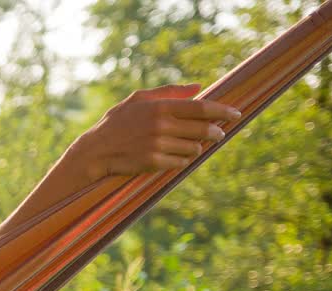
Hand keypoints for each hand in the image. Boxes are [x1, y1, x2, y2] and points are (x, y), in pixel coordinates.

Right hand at [72, 84, 240, 181]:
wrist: (95, 151)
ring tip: (190, 144)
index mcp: (159, 107)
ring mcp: (158, 145)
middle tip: (219, 133)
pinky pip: (181, 161)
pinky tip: (177, 155)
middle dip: (216, 132)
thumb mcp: (138, 99)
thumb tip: (198, 86)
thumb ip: (169, 91)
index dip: (222, 111)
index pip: (200, 107)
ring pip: (194, 147)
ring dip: (197, 146)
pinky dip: (184, 159)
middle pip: (203, 129)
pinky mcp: (153, 163)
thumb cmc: (117, 122)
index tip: (236, 114)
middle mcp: (161, 125)